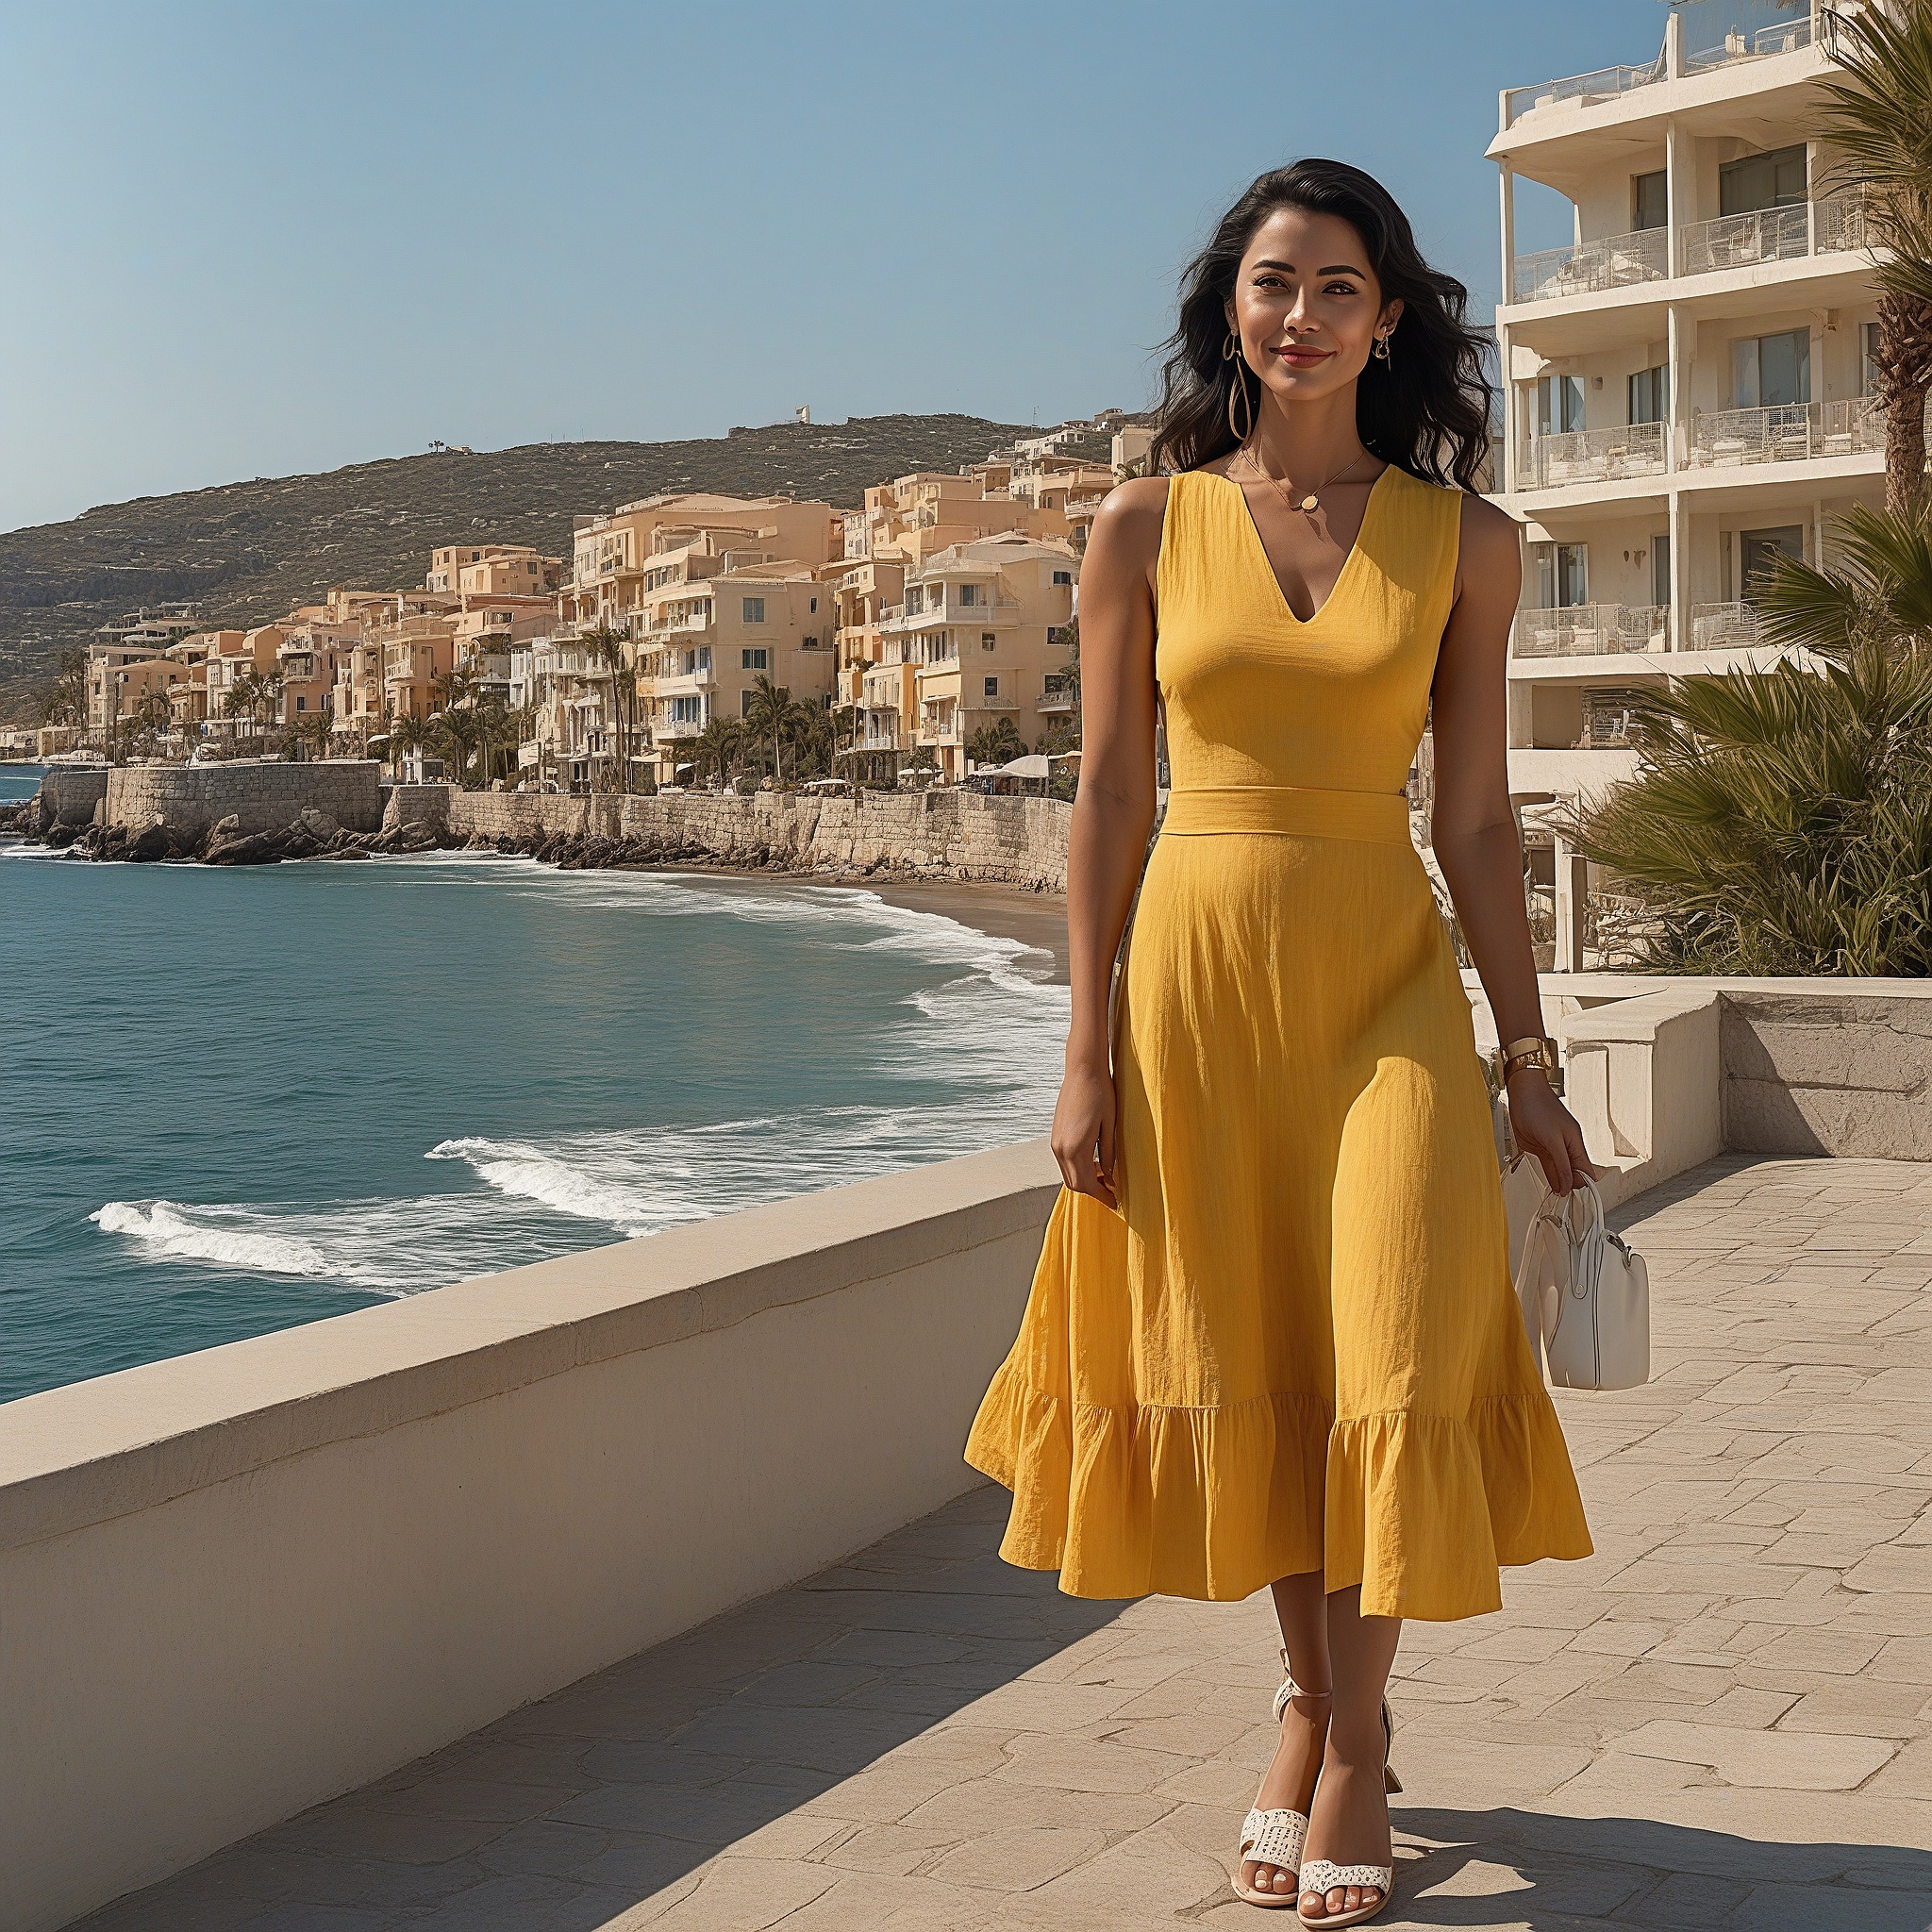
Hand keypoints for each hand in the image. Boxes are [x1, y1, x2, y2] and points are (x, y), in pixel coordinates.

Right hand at [1051, 1053, 1117, 1206]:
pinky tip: (1094, 1161)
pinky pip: (1065, 1162)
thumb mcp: (1111, 1126)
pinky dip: (1078, 1168)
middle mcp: (1061, 1148)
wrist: (1083, 1070)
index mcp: (1076, 1148)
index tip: (1115, 1202)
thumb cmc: (1101, 1094)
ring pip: (1068, 1174)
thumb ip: (1109, 1155)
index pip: (1087, 1184)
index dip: (1102, 1196)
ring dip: (1085, 1180)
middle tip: (1112, 1191)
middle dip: (1093, 1191)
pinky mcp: (1055, 1135)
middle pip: (1075, 1184)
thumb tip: (1109, 1177)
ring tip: (1105, 1176)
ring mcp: (1055, 1142)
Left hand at [1508, 1069, 1595, 1195]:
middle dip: (1571, 1186)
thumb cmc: (1538, 1107)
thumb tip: (1568, 1184)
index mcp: (1575, 1143)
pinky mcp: (1540, 1146)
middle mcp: (1566, 1146)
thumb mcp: (1551, 1140)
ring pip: (1560, 1169)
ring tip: (1558, 1198)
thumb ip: (1560, 1163)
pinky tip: (1552, 1185)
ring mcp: (1553, 1146)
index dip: (1583, 1185)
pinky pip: (1549, 1164)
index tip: (1578, 1199)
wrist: (1522, 1092)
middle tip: (1565, 1202)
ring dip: (1560, 1182)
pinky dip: (1551, 1176)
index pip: (1585, 1170)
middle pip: (1573, 1172)